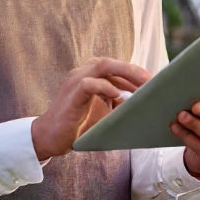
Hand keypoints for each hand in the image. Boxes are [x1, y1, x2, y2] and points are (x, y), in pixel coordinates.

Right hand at [31, 57, 150, 160]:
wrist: (48, 137)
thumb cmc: (75, 124)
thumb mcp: (100, 110)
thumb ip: (114, 101)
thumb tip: (137, 101)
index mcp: (88, 75)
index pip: (113, 67)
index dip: (133, 73)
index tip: (151, 83)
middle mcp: (81, 73)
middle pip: (109, 62)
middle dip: (132, 70)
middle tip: (151, 81)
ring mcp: (75, 82)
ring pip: (101, 66)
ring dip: (124, 73)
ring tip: (141, 85)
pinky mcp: (71, 96)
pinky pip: (88, 84)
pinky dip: (105, 87)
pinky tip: (118, 95)